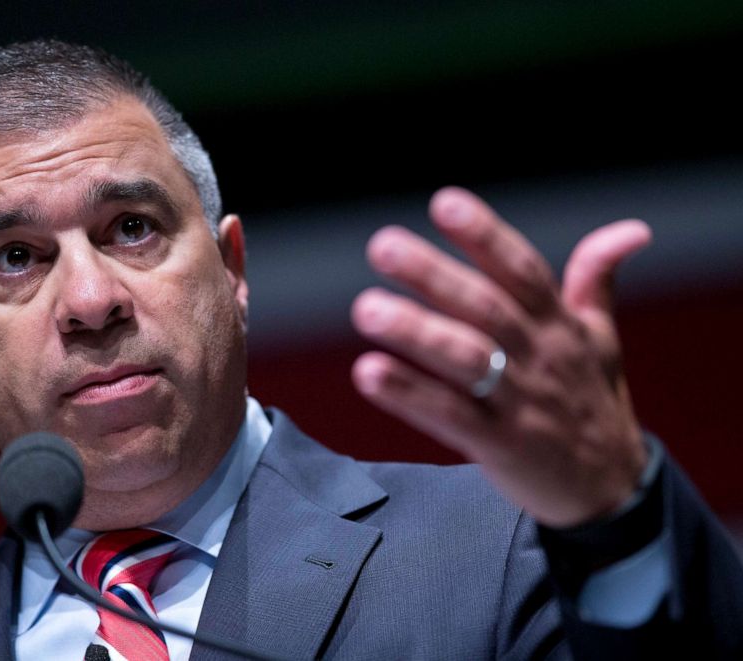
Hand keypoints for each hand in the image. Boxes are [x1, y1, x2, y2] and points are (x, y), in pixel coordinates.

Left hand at [350, 186, 651, 526]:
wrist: (612, 491)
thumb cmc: (595, 403)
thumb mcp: (603, 338)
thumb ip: (596, 280)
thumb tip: (630, 230)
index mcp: (559, 325)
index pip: (523, 270)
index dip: (486, 235)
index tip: (445, 203)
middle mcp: (540, 357)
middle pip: (485, 308)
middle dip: (434, 275)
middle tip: (383, 246)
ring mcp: (520, 402)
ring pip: (467, 360)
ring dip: (416, 333)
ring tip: (366, 309)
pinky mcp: (500, 446)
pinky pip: (451, 417)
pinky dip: (410, 395)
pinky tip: (368, 373)